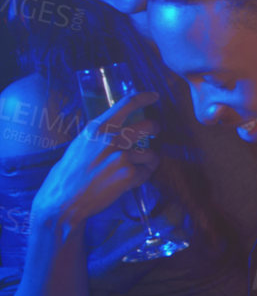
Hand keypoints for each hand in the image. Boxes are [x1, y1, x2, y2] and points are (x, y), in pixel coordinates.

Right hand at [29, 92, 160, 228]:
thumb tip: (119, 129)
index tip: (155, 95)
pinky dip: (141, 179)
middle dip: (155, 130)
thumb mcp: (81, 145)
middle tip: (155, 133)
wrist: (63, 200)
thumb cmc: (70, 174)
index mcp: (96, 128)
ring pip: (152, 154)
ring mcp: (121, 156)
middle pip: (149, 125)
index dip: (144, 97)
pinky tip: (126, 183)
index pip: (126, 104)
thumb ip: (101, 135)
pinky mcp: (129, 174)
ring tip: (132, 171)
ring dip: (148, 163)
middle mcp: (111, 138)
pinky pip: (147, 173)